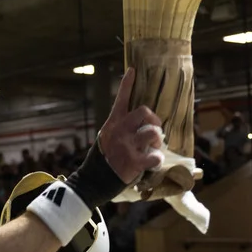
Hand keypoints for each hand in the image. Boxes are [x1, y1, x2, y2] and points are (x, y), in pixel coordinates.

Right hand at [97, 68, 163, 184]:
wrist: (94, 180)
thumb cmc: (104, 158)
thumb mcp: (106, 137)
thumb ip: (120, 128)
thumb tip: (140, 124)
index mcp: (113, 123)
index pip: (121, 99)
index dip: (127, 84)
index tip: (132, 70)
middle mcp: (120, 131)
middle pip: (144, 111)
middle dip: (154, 120)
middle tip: (154, 132)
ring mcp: (127, 145)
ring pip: (152, 132)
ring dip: (158, 140)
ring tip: (154, 147)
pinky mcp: (134, 162)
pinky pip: (155, 156)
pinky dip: (157, 160)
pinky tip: (152, 163)